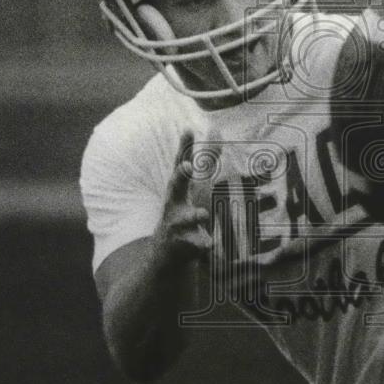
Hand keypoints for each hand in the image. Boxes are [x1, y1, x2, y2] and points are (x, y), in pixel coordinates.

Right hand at [155, 132, 211, 259]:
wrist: (166, 252)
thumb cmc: (182, 212)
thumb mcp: (193, 186)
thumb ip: (206, 161)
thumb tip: (216, 130)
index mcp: (178, 189)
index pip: (181, 162)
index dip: (184, 146)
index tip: (187, 130)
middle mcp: (173, 204)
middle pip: (175, 186)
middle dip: (180, 175)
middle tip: (186, 166)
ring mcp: (177, 224)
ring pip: (188, 218)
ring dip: (196, 214)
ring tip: (203, 213)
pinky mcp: (184, 244)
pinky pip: (200, 243)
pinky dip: (207, 244)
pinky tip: (211, 245)